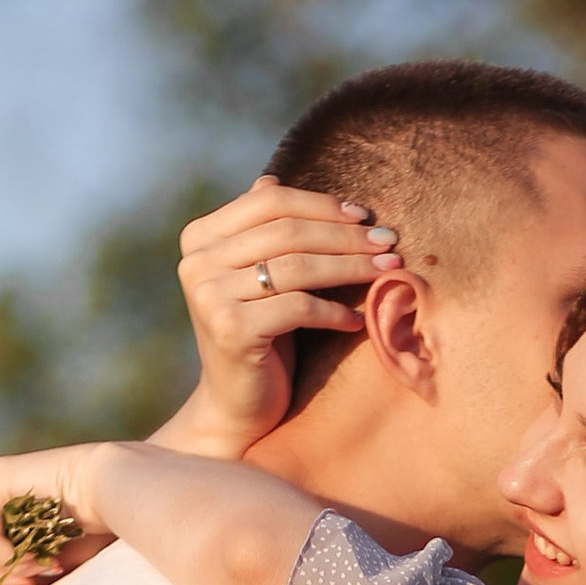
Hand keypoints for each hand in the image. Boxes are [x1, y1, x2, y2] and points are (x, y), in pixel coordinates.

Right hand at [172, 178, 398, 450]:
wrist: (237, 405)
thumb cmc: (259, 335)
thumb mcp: (257, 277)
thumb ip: (261, 231)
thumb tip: (271, 179)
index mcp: (200, 238)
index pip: (271, 202)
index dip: (322, 205)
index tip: (365, 216)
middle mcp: (197, 262)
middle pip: (288, 232)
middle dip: (345, 236)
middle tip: (389, 243)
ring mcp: (209, 296)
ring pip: (298, 267)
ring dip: (351, 267)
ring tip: (388, 271)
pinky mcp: (232, 330)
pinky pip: (299, 307)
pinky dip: (335, 311)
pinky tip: (357, 319)